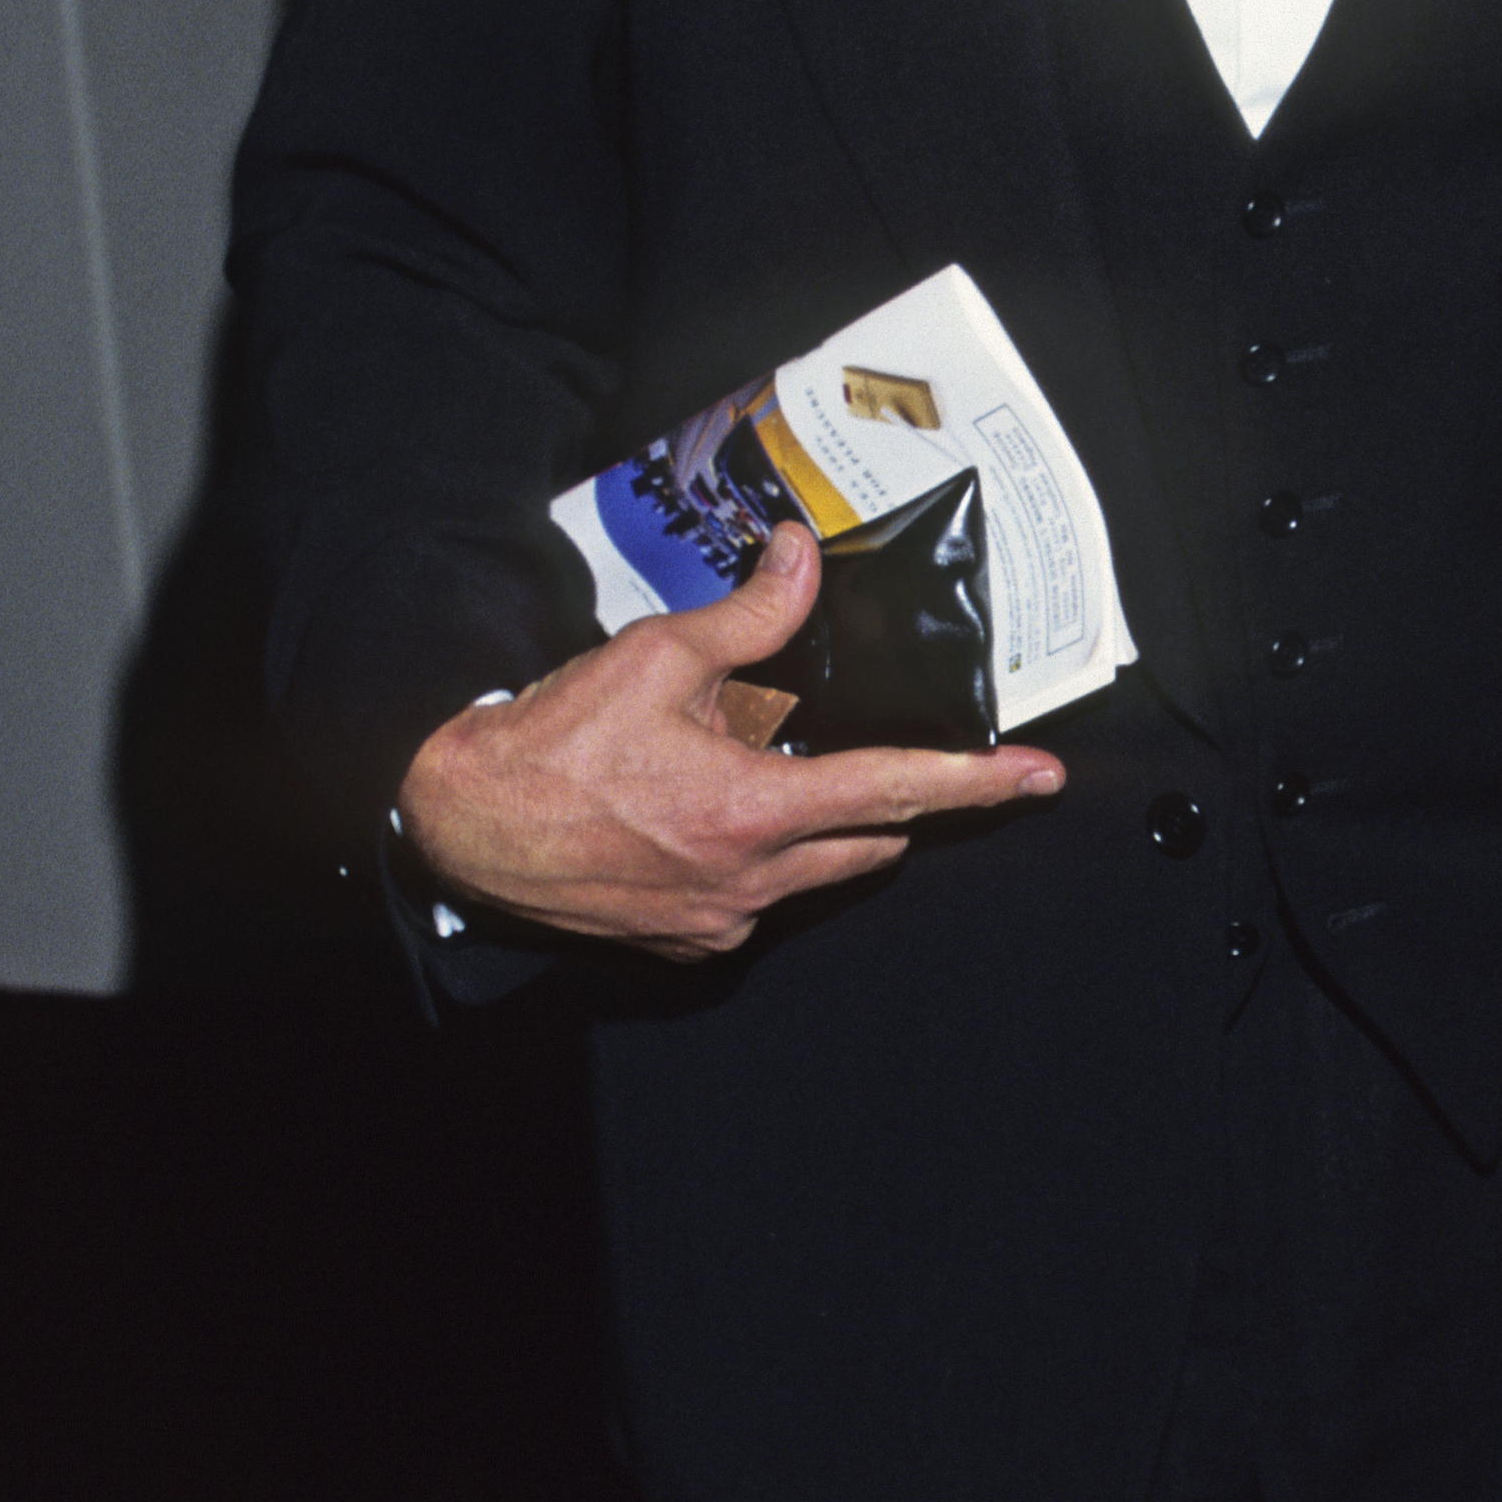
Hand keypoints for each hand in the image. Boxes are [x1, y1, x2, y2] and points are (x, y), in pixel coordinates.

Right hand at [396, 523, 1061, 961]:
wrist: (462, 826)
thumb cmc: (551, 744)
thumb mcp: (656, 657)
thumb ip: (752, 614)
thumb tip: (801, 558)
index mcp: (752, 813)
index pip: (896, 793)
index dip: (977, 784)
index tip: (1039, 779)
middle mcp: (748, 882)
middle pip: (870, 841)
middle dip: (893, 799)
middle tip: (895, 758)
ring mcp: (718, 922)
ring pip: (820, 874)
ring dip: (822, 827)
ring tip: (766, 771)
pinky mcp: (687, 942)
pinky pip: (761, 900)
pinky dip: (764, 858)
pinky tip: (711, 816)